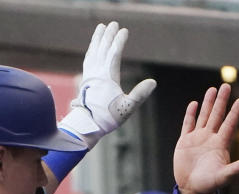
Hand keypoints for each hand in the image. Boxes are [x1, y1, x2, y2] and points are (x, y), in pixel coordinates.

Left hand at [59, 22, 155, 147]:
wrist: (87, 124)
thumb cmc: (108, 117)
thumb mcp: (128, 107)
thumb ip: (140, 94)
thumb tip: (153, 82)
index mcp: (108, 76)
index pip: (114, 53)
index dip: (119, 40)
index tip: (124, 31)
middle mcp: (97, 72)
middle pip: (103, 48)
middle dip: (108, 35)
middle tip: (113, 24)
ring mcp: (89, 74)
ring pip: (93, 51)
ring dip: (97, 39)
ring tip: (100, 28)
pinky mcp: (85, 79)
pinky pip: (88, 59)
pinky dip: (91, 50)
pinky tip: (93, 48)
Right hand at [173, 83, 238, 193]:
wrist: (192, 189)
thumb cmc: (209, 185)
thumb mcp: (223, 177)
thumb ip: (235, 170)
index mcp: (220, 145)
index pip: (229, 124)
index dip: (235, 112)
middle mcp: (210, 139)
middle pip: (217, 115)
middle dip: (221, 101)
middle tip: (226, 85)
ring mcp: (197, 139)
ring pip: (204, 116)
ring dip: (208, 103)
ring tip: (212, 89)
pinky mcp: (185, 142)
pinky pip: (188, 124)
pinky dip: (191, 114)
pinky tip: (194, 103)